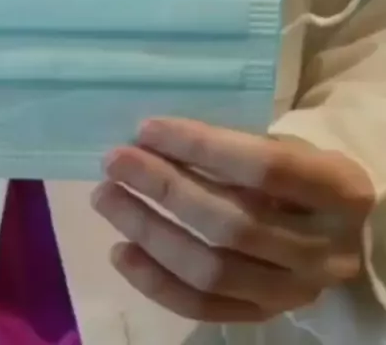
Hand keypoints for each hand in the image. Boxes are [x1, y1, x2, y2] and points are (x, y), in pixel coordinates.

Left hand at [93, 117, 375, 322]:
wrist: (334, 231)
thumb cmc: (294, 179)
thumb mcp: (283, 148)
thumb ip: (230, 147)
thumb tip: (147, 141)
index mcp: (339, 191)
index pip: (266, 168)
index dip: (201, 147)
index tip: (147, 129)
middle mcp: (325, 249)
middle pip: (232, 224)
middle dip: (163, 188)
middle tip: (115, 162)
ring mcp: (295, 291)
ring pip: (212, 271)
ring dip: (148, 232)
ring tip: (106, 198)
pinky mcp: (264, 316)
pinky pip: (202, 308)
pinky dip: (154, 282)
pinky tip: (120, 251)